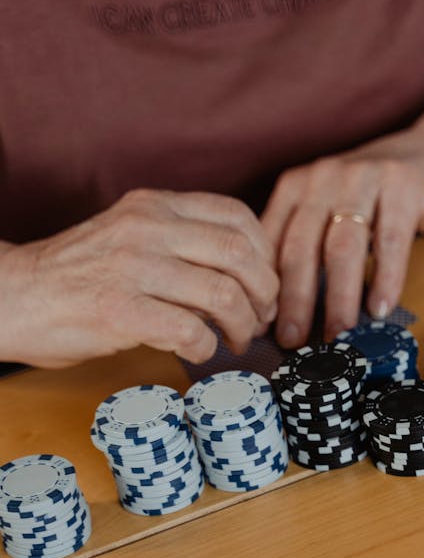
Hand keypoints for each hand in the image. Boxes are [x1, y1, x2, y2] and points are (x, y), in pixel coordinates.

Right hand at [0, 189, 278, 367]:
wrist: (12, 295)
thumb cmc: (76, 276)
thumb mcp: (129, 235)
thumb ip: (179, 243)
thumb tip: (242, 276)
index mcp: (154, 205)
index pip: (237, 217)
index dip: (265, 256)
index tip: (263, 284)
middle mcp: (147, 228)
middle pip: (240, 255)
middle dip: (264, 294)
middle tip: (260, 319)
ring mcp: (133, 267)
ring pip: (223, 294)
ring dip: (243, 326)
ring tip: (236, 340)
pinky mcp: (119, 310)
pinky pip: (191, 331)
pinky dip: (207, 348)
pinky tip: (199, 352)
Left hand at [261, 128, 423, 347]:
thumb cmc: (375, 198)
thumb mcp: (329, 211)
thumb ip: (306, 247)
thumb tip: (281, 314)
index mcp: (295, 188)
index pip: (271, 243)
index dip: (265, 289)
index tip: (262, 328)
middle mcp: (322, 179)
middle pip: (301, 247)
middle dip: (295, 301)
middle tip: (293, 341)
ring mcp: (362, 178)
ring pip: (342, 247)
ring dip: (339, 298)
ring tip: (338, 334)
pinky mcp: (402, 185)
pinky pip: (390, 240)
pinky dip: (385, 278)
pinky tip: (380, 308)